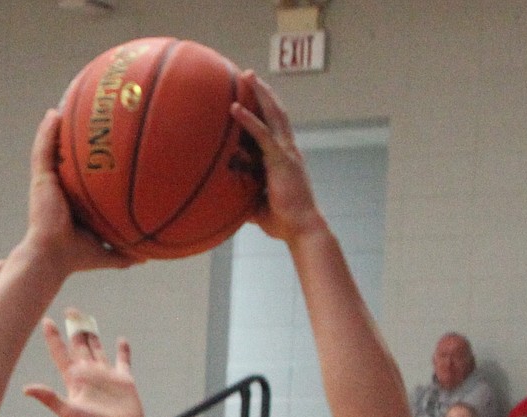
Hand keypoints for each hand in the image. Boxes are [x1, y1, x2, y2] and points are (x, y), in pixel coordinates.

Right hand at [24, 110, 137, 275]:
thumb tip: (147, 257)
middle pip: (68, 157)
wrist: (52, 258)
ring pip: (52, 149)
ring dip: (58, 126)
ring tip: (68, 102)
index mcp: (73, 203)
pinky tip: (54, 114)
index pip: (83, 178)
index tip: (106, 145)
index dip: (91, 162)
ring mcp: (48, 183)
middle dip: (75, 137)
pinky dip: (47, 132)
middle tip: (90, 117)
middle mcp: (60, 190)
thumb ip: (124, 254)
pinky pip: (43, 150)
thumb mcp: (106, 253)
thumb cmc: (76, 258)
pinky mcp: (40, 180)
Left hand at [25, 312, 144, 416]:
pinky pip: (122, 360)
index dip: (54, 337)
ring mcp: (107, 377)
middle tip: (71, 311)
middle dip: (74, 328)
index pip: (61, 354)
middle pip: (79, 346)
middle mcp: (89, 376)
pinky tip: (120, 340)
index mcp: (75, 380)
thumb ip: (50, 398)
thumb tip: (26, 389)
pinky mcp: (124, 381)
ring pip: (98, 350)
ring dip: (93, 335)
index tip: (47, 321)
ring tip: (88, 320)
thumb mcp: (70, 412)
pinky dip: (122, 350)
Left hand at [230, 73, 326, 243]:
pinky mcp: (281, 160)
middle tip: (249, 76)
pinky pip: (262, 135)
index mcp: (284, 159)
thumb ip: (244, 198)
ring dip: (260, 94)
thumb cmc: (283, 223)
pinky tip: (234, 108)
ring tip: (247, 76)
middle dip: (263, 93)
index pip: (273, 129)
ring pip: (273, 115)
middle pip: (276, 114)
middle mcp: (288, 151)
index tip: (249, 98)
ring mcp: (286, 153)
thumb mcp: (258, 207)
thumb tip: (225, 202)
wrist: (301, 229)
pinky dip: (248, 120)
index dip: (263, 112)